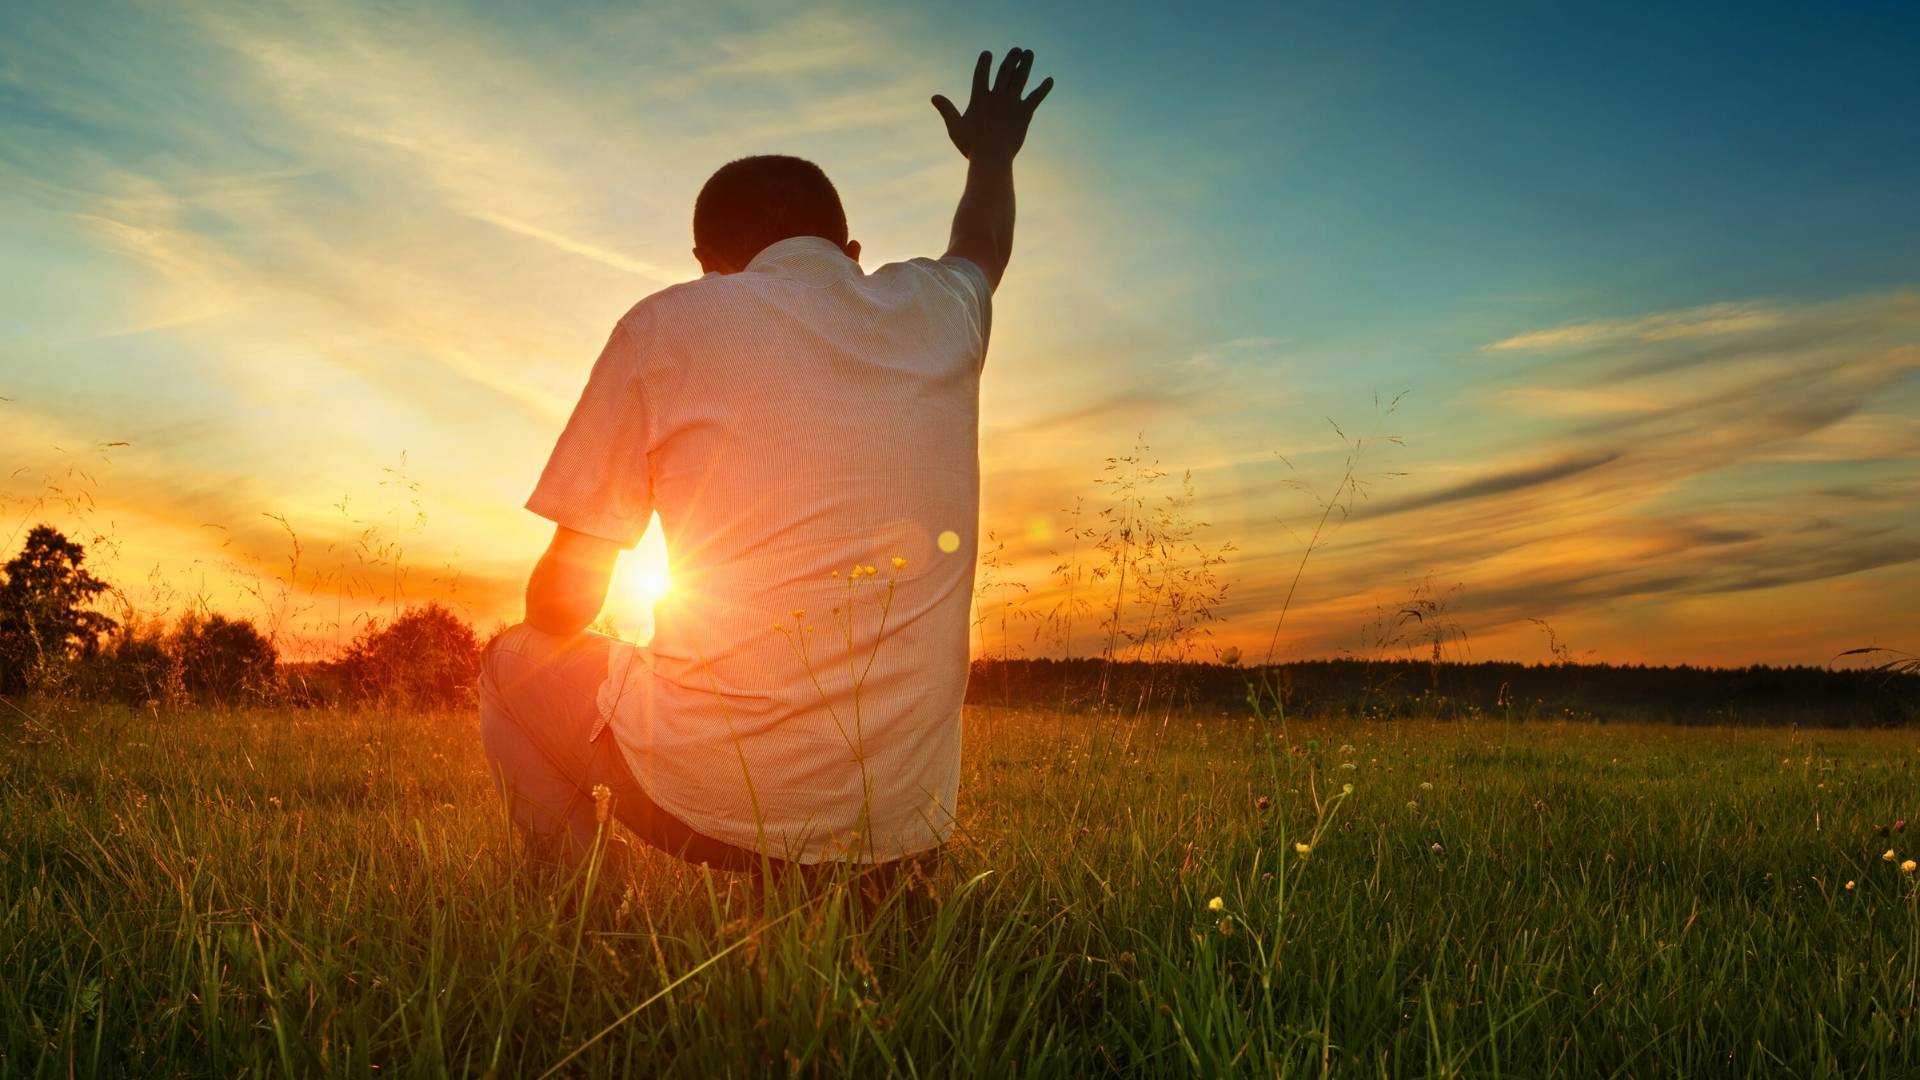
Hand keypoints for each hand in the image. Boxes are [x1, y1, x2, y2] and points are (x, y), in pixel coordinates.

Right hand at [932, 48, 1052, 160]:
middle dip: (1011, 58)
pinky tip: (1050, 80)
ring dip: (1025, 64)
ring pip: (1020, 78)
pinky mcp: (1024, 113)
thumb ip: (946, 110)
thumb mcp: (955, 127)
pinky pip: (1036, 97)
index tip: (988, 53)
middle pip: (1005, 71)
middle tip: (1017, 49)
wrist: (992, 157)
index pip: (981, 73)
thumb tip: (934, 96)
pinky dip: (1043, 88)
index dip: (984, 62)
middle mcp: (996, 96)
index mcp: (979, 98)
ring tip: (1029, 53)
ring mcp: (1011, 103)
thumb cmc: (971, 146)